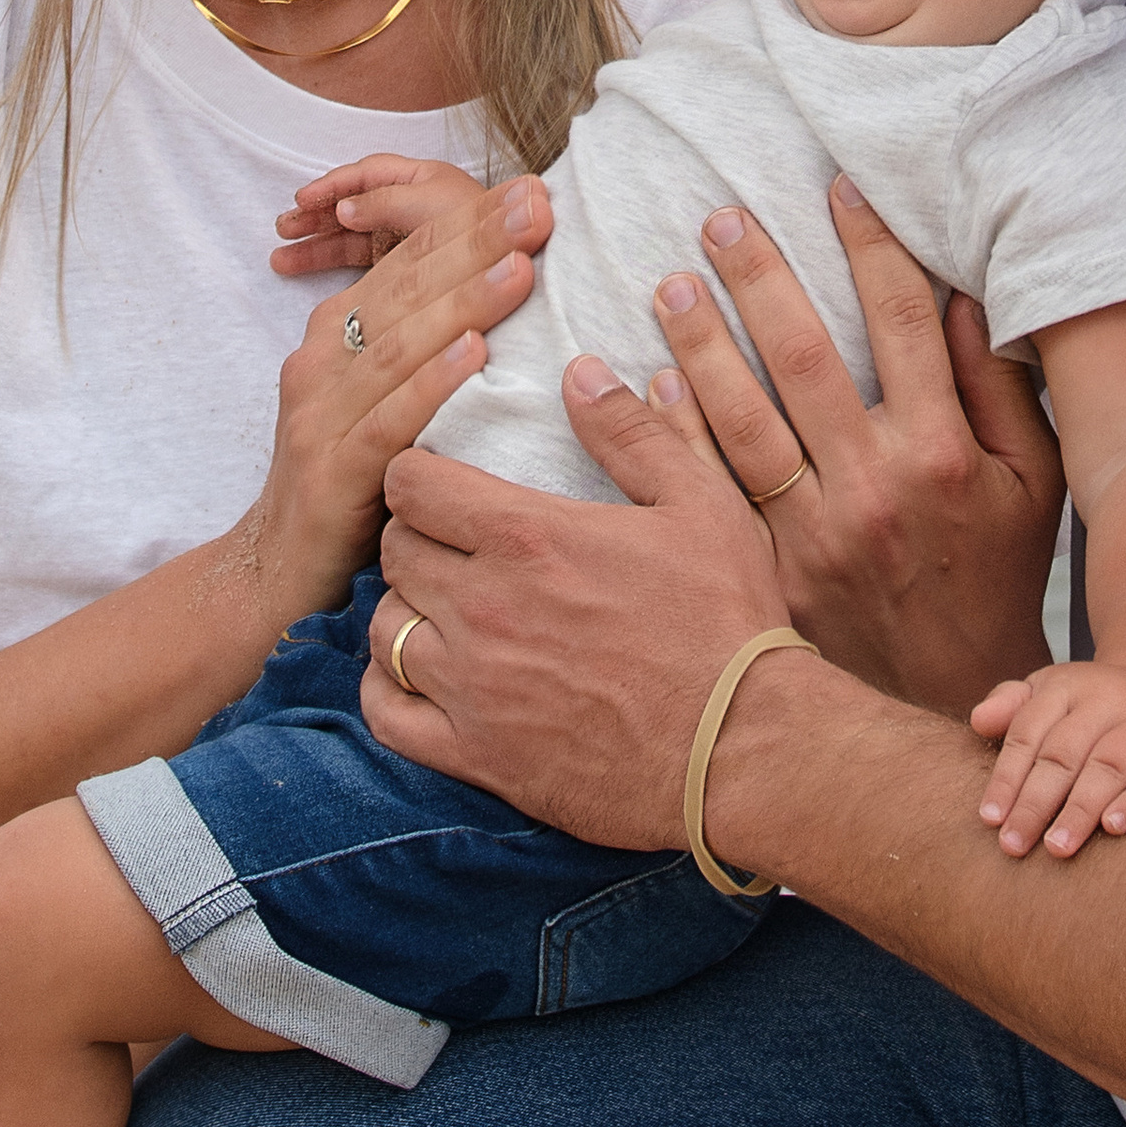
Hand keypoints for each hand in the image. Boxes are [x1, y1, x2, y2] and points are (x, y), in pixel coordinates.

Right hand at [225, 167, 554, 625]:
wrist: (275, 567)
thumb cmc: (348, 475)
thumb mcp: (377, 396)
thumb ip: (420, 344)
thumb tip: (502, 282)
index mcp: (336, 333)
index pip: (408, 262)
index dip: (469, 222)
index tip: (531, 191)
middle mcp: (323, 359)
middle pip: (406, 287)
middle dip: (476, 241)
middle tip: (537, 203)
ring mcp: (320, 412)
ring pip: (400, 344)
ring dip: (463, 300)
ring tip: (520, 265)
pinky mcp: (331, 469)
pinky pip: (388, 419)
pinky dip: (432, 383)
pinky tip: (474, 353)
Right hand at [271, 150, 475, 277]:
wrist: (515, 262)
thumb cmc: (480, 230)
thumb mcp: (433, 207)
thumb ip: (387, 204)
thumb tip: (343, 209)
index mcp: (419, 180)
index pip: (365, 175)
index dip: (332, 186)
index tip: (302, 199)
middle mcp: (409, 205)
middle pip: (352, 204)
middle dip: (316, 216)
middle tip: (282, 228)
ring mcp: (405, 236)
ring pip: (351, 236)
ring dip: (316, 244)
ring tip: (280, 258)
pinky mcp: (405, 266)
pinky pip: (361, 261)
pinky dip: (333, 265)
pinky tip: (306, 273)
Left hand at [361, 364, 796, 847]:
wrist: (741, 747)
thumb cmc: (726, 619)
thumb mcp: (699, 503)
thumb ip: (631, 432)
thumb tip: (579, 372)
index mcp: (529, 538)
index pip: (412, 486)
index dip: (418, 475)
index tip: (441, 482)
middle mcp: (483, 608)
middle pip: (395, 553)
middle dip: (415, 537)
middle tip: (450, 542)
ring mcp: (473, 688)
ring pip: (383, 631)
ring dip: (406, 611)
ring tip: (441, 607)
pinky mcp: (477, 754)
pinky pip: (386, 715)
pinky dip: (387, 689)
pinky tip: (416, 677)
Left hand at [642, 178, 1063, 713]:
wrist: (956, 702)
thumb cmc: (996, 578)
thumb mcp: (1029, 483)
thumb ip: (997, 389)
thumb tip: (964, 298)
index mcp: (940, 451)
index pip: (900, 322)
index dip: (870, 247)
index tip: (838, 188)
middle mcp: (871, 487)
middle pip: (805, 358)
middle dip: (760, 279)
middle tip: (717, 218)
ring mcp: (810, 537)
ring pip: (742, 423)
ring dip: (698, 348)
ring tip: (666, 286)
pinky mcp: (765, 578)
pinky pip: (706, 496)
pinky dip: (670, 440)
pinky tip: (639, 388)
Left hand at [970, 658, 1125, 857]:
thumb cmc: (1093, 710)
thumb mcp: (1051, 694)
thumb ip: (1012, 707)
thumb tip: (978, 719)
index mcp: (1067, 686)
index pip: (1029, 732)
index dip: (1006, 777)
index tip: (989, 820)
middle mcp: (1108, 699)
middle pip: (1064, 753)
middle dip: (1035, 802)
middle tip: (1013, 846)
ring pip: (1109, 766)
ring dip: (1079, 809)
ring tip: (1056, 848)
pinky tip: (1113, 827)